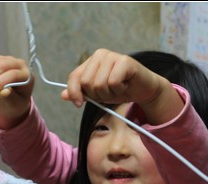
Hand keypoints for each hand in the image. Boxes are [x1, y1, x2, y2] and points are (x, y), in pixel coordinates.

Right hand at [0, 55, 34, 127]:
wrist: (13, 98)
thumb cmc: (16, 101)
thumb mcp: (14, 104)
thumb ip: (10, 98)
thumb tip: (4, 92)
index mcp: (27, 75)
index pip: (13, 74)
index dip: (0, 82)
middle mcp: (19, 64)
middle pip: (2, 65)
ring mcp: (7, 60)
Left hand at [61, 49, 182, 123]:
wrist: (143, 90)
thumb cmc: (120, 89)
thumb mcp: (97, 94)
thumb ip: (81, 93)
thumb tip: (63, 95)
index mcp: (91, 61)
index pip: (74, 77)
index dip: (74, 92)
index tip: (78, 104)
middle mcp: (100, 54)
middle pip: (87, 83)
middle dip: (97, 95)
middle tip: (109, 92)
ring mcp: (113, 56)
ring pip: (99, 84)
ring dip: (109, 94)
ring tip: (118, 89)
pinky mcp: (125, 61)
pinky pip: (113, 82)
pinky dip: (119, 90)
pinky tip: (125, 85)